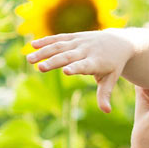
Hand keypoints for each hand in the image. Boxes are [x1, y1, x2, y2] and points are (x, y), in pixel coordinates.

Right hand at [26, 28, 148, 112]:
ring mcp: (80, 42)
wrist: (119, 42)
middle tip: (40, 68)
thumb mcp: (110, 79)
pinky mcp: (75, 36)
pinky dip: (46, 41)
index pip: (85, 66)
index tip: (66, 72)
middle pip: (69, 56)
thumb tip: (106, 111)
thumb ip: (105, 94)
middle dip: (54, 61)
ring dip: (44, 52)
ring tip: (29, 59)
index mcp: (96, 62)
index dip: (76, 68)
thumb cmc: (113, 65)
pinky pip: (59, 38)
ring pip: (60, 46)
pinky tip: (32, 45)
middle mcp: (87, 50)